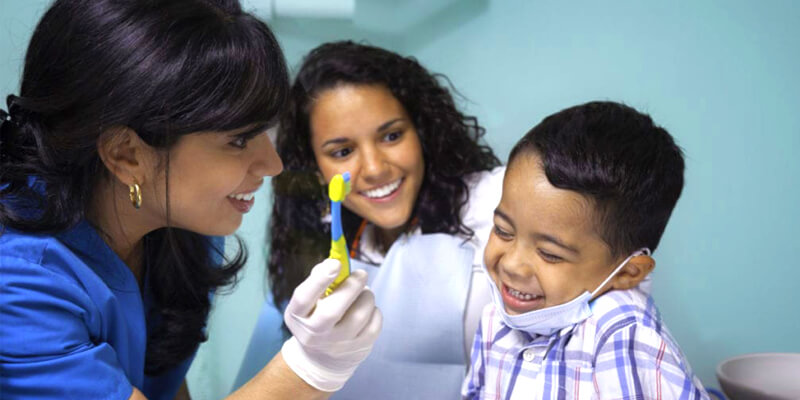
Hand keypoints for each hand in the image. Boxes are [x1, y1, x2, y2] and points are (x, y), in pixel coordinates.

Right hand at [281, 259, 381, 391]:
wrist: (321, 358)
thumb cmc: (316, 317)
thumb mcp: (308, 302)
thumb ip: (318, 280)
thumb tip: (334, 262)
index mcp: (298, 316)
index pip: (303, 298)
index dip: (319, 280)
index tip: (335, 263)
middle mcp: (314, 334)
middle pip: (332, 311)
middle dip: (351, 287)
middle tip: (362, 273)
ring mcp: (337, 345)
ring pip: (359, 316)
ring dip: (367, 296)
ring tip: (365, 292)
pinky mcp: (358, 349)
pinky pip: (374, 325)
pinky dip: (375, 312)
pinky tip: (368, 309)